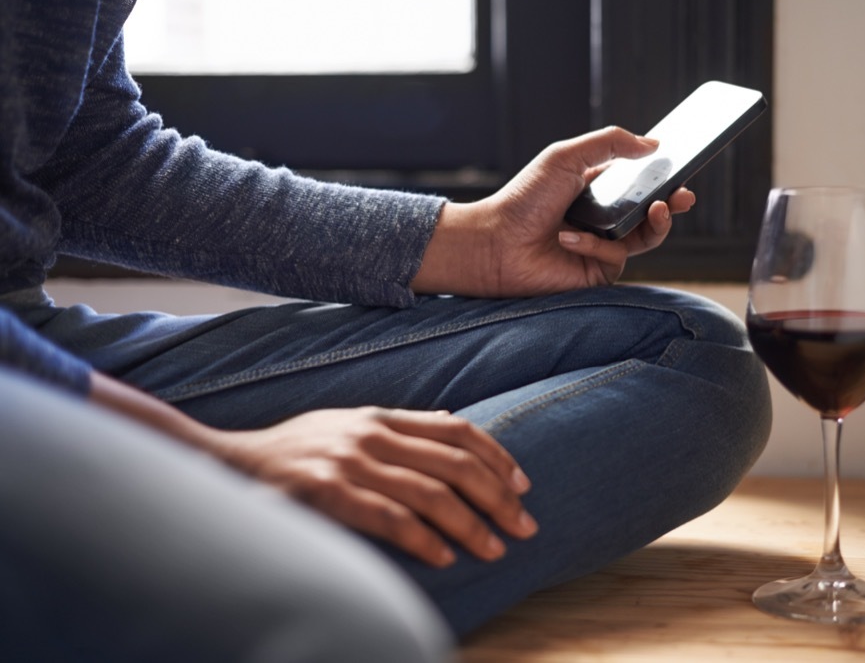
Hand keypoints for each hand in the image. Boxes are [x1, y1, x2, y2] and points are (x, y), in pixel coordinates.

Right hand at [211, 408, 536, 566]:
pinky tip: (444, 556)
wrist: (231, 462)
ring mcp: (349, 462)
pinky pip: (388, 517)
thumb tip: (452, 427)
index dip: (497, 457)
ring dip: (469, 525)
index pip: (457, 431)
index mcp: (382, 417)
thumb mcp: (351, 425)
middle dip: (497, 497)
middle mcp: (371, 434)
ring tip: (493, 548)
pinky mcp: (326, 492)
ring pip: (430, 493)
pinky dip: (423, 538)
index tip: (523, 486)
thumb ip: (399, 429)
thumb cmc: (299, 450)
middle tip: (524, 526)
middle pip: (455, 464)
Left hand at [412, 126, 696, 296]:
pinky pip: (617, 258)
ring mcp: (603, 247)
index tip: (683, 168)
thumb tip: (653, 143)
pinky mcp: (597, 273)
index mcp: (598, 188)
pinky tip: (570, 239)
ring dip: (655, 223)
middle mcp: (604, 218)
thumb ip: (610, 143)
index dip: (664, 176)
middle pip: (652, 211)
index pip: (640, 180)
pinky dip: (597, 246)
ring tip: (656, 209)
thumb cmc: (524, 199)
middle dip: (673, 203)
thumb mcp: (566, 157)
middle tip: (684, 195)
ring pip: (647, 237)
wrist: (494, 244)